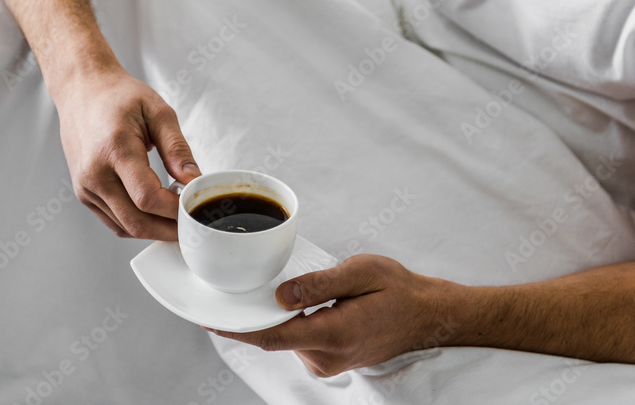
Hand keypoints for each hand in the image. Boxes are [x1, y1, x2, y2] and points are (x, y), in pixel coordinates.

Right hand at [54, 64, 201, 239]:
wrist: (82, 90)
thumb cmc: (118, 96)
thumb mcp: (158, 111)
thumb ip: (177, 148)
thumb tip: (194, 180)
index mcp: (115, 150)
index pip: (147, 197)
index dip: (175, 210)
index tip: (194, 205)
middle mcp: (95, 173)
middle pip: (136, 221)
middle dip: (169, 229)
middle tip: (192, 224)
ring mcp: (86, 186)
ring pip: (125, 227)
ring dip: (155, 230)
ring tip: (177, 218)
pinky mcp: (84, 193)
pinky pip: (114, 222)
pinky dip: (137, 225)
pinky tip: (156, 215)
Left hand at [207, 254, 454, 376]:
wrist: (424, 316)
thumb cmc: (397, 290)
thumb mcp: (361, 272)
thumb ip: (320, 283)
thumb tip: (281, 295)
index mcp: (335, 334)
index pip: (274, 335)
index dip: (238, 328)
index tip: (210, 317)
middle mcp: (327, 356)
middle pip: (273, 336)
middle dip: (251, 314)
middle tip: (233, 286)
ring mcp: (326, 362)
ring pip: (284, 337)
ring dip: (271, 317)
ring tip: (271, 288)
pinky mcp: (326, 360)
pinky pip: (295, 340)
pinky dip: (286, 322)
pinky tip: (291, 302)